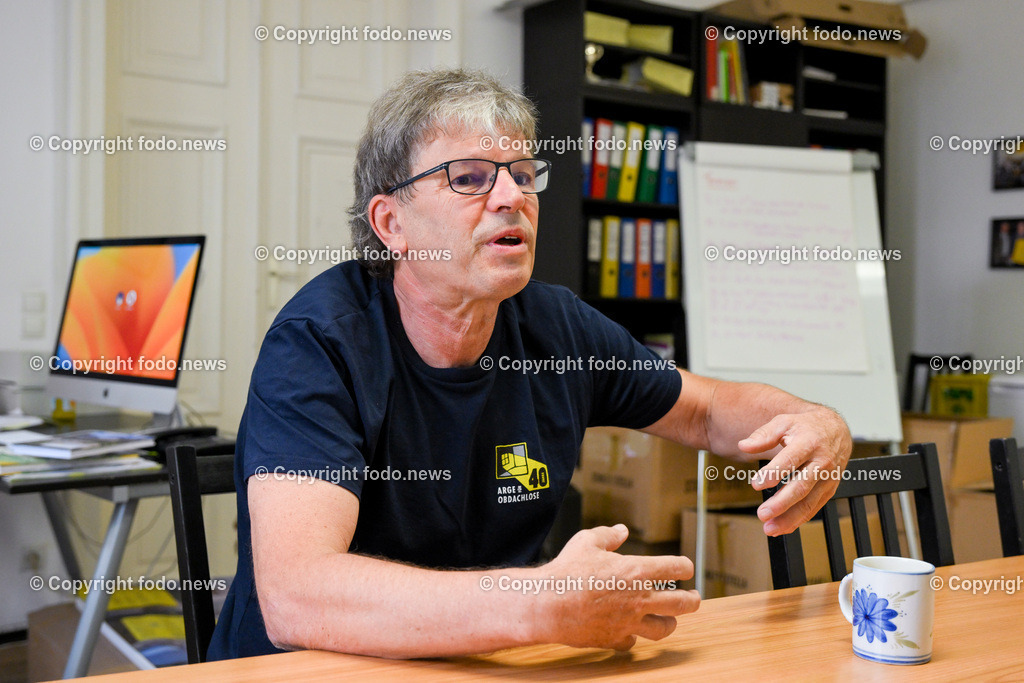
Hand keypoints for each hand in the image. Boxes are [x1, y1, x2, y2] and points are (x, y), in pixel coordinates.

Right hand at [534, 524, 699, 649]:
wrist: (548, 605)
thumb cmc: (567, 571)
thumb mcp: (587, 541)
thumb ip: (609, 535)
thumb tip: (621, 530)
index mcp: (638, 571)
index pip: (678, 568)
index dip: (685, 566)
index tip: (685, 568)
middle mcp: (641, 598)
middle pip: (683, 603)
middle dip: (693, 600)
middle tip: (694, 598)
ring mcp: (630, 622)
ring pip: (665, 628)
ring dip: (669, 622)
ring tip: (668, 618)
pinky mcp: (616, 639)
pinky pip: (633, 640)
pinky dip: (633, 635)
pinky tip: (628, 629)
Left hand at [739, 406, 851, 535]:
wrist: (836, 431)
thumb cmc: (805, 427)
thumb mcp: (784, 422)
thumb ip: (763, 435)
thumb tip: (744, 446)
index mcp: (809, 442)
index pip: (790, 460)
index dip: (773, 473)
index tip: (756, 485)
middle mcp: (821, 462)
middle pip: (801, 486)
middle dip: (781, 503)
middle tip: (762, 514)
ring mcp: (827, 478)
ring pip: (809, 502)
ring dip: (789, 518)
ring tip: (769, 528)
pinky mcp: (830, 489)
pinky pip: (814, 507)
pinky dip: (799, 520)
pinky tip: (782, 527)